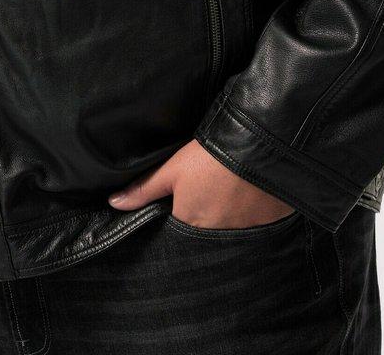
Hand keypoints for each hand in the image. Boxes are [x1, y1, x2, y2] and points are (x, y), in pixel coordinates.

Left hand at [107, 139, 295, 228]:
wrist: (259, 145)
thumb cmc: (211, 156)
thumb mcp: (173, 169)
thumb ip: (144, 189)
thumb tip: (113, 203)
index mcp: (191, 224)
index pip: (180, 233)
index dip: (179, 220)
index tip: (182, 206)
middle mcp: (218, 237)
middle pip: (206, 235)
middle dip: (204, 222)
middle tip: (208, 198)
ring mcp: (246, 233)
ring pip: (232, 231)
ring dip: (229, 219)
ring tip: (229, 194)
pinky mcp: (269, 224)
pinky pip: (257, 226)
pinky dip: (253, 215)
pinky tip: (251, 196)